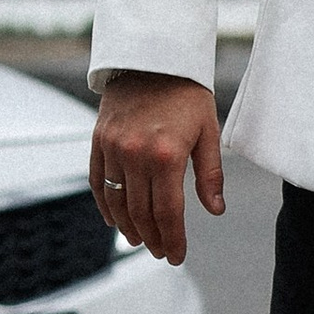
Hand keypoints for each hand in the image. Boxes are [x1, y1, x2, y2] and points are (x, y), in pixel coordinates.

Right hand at [90, 72, 223, 268]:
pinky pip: (97, 182)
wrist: (153, 57)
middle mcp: (135, 155)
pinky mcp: (98, 140)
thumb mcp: (208, 132)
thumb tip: (215, 210)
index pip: (167, 212)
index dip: (173, 239)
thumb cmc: (187, 93)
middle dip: (153, 239)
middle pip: (141, 212)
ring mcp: (113, 148)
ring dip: (128, 227)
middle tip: (162, 253)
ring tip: (141, 241)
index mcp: (166, 155)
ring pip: (116, 202)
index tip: (177, 256)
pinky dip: (104, 205)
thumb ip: (210, 174)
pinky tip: (114, 220)